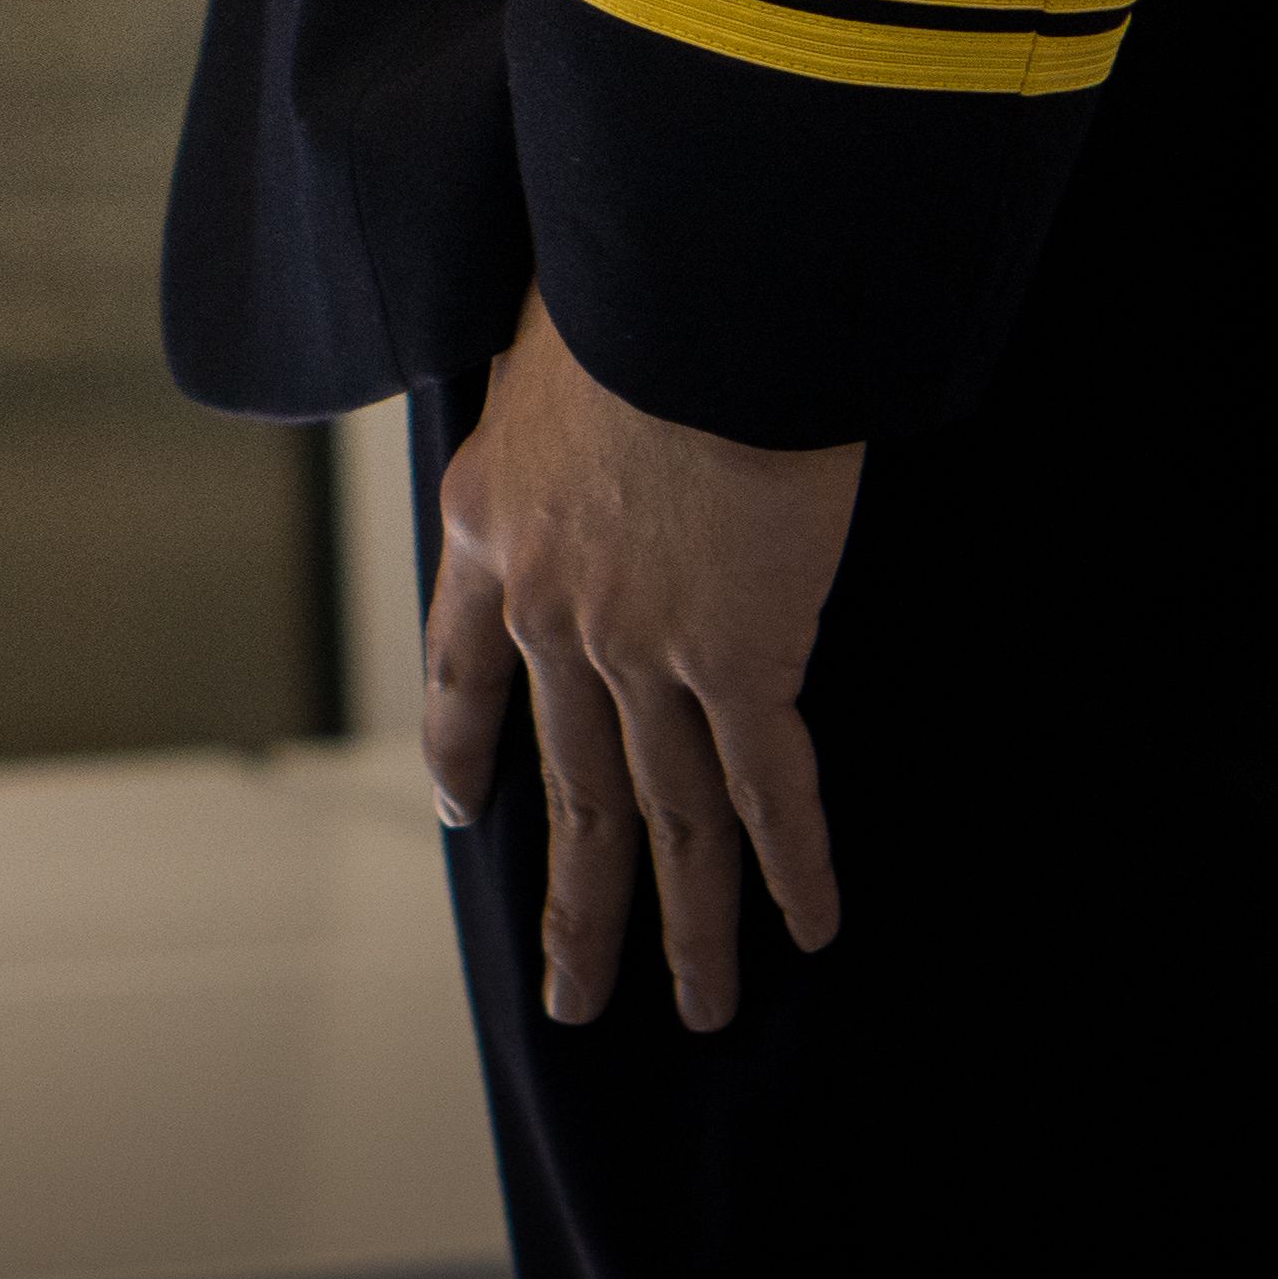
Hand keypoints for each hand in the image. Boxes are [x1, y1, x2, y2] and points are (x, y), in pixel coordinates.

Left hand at [424, 289, 861, 1029]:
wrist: (687, 276)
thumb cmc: (626, 267)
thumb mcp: (544, 333)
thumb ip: (558, 393)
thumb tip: (585, 369)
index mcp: (487, 527)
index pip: (464, 673)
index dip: (468, 753)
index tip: (469, 817)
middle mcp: (551, 610)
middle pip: (572, 787)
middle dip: (579, 904)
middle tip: (575, 1000)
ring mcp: (640, 645)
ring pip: (665, 814)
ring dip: (689, 925)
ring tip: (701, 1011)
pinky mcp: (738, 654)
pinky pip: (768, 783)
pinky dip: (794, 862)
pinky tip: (812, 928)